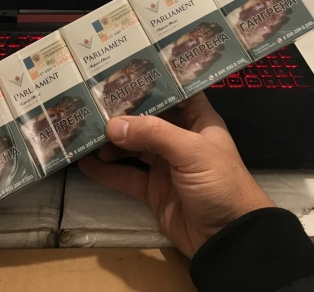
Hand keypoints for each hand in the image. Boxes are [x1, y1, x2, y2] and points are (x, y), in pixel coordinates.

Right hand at [78, 93, 274, 257]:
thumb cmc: (220, 185)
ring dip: (111, 142)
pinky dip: (107, 171)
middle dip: (122, 114)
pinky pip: (127, 177)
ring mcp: (166, 166)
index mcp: (199, 122)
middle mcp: (181, 140)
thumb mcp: (191, 151)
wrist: (229, 239)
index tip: (122, 73)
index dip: (152, 82)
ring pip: (133, 147)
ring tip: (84, 134)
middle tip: (91, 104)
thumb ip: (153, 134)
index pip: (175, 93)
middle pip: (147, 120)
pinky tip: (85, 163)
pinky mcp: (154, 191)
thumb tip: (112, 126)